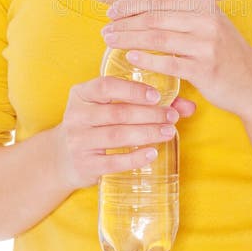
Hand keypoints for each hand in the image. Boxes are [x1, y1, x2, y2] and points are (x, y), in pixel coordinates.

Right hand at [56, 73, 195, 189]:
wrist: (62, 157)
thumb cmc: (96, 125)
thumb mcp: (109, 107)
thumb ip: (146, 102)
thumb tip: (188, 106)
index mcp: (81, 94)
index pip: (105, 86)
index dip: (132, 90)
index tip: (156, 95)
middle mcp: (76, 116)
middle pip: (116, 113)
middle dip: (148, 114)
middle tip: (172, 116)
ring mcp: (78, 141)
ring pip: (116, 136)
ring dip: (146, 133)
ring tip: (169, 132)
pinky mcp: (85, 165)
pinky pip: (112, 162)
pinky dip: (134, 158)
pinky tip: (152, 153)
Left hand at [101, 0, 251, 116]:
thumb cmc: (224, 53)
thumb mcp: (204, 24)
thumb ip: (173, 9)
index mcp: (204, 6)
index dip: (131, 3)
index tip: (111, 11)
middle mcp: (207, 21)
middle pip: (155, 17)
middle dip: (125, 22)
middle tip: (106, 29)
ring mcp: (207, 45)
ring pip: (158, 38)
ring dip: (129, 39)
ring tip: (110, 42)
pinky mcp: (205, 69)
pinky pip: (168, 63)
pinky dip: (146, 60)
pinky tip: (130, 59)